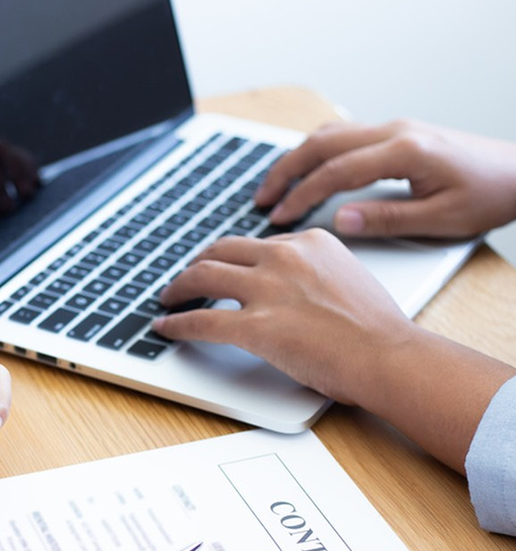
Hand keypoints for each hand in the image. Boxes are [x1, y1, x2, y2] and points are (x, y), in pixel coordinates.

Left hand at [154, 229, 515, 472]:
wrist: (389, 357)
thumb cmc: (377, 330)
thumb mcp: (348, 277)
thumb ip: (314, 271)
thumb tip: (290, 285)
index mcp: (310, 242)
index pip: (257, 243)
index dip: (233, 257)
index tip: (222, 266)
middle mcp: (284, 257)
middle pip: (222, 250)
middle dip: (197, 263)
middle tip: (186, 278)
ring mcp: (268, 290)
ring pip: (203, 276)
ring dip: (178, 287)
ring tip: (168, 298)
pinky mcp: (255, 326)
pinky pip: (201, 321)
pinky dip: (177, 324)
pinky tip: (166, 328)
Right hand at [256, 120, 515, 236]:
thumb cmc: (490, 196)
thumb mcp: (441, 220)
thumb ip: (386, 219)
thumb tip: (338, 220)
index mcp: (404, 152)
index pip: (336, 171)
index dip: (302, 195)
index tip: (279, 217)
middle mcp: (395, 132)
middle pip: (322, 143)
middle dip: (285, 171)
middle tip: (262, 199)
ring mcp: (395, 127)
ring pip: (329, 133)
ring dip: (297, 158)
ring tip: (275, 186)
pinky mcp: (396, 133)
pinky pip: (344, 134)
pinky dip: (317, 150)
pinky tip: (306, 168)